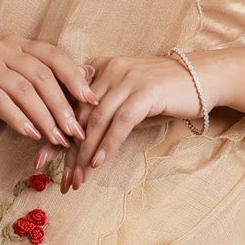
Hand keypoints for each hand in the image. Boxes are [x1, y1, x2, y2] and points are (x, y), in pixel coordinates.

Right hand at [0, 36, 95, 149]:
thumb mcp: (15, 90)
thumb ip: (43, 87)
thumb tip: (85, 86)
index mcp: (17, 44)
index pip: (54, 56)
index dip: (75, 77)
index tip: (93, 101)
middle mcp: (2, 47)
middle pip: (42, 75)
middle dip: (63, 106)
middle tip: (76, 132)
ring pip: (24, 89)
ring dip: (45, 117)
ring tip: (57, 140)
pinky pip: (1, 101)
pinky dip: (19, 119)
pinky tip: (31, 135)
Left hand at [62, 52, 203, 187]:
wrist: (204, 76)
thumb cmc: (165, 89)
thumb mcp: (128, 90)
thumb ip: (104, 102)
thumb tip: (79, 135)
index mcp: (100, 67)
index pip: (69, 104)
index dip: (54, 133)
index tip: (41, 160)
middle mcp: (110, 69)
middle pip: (79, 115)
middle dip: (66, 151)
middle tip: (58, 177)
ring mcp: (128, 79)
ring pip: (97, 121)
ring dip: (85, 153)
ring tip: (78, 177)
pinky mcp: (146, 92)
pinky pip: (120, 122)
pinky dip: (108, 144)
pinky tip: (99, 163)